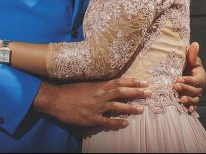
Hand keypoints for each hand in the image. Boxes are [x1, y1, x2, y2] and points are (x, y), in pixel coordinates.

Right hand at [33, 78, 148, 129]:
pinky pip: (106, 121)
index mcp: (98, 85)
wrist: (55, 99)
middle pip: (121, 92)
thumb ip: (98, 86)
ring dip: (130, 108)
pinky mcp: (90, 118)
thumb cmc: (70, 91)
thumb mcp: (86, 85)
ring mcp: (96, 107)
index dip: (133, 81)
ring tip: (141, 109)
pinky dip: (116, 123)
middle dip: (137, 92)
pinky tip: (124, 124)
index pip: (119, 81)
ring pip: (117, 106)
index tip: (144, 82)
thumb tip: (110, 87)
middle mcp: (99, 94)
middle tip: (150, 93)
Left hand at [174, 42, 205, 112]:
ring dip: (189, 100)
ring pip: (195, 99)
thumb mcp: (190, 59)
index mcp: (200, 76)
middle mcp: (200, 87)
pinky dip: (191, 108)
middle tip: (176, 87)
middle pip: (195, 90)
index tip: (179, 79)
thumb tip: (195, 44)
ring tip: (181, 100)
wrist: (185, 74)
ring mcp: (197, 95)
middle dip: (186, 89)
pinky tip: (188, 111)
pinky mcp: (193, 101)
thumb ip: (192, 54)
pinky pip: (194, 106)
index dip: (188, 80)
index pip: (196, 79)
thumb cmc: (187, 65)